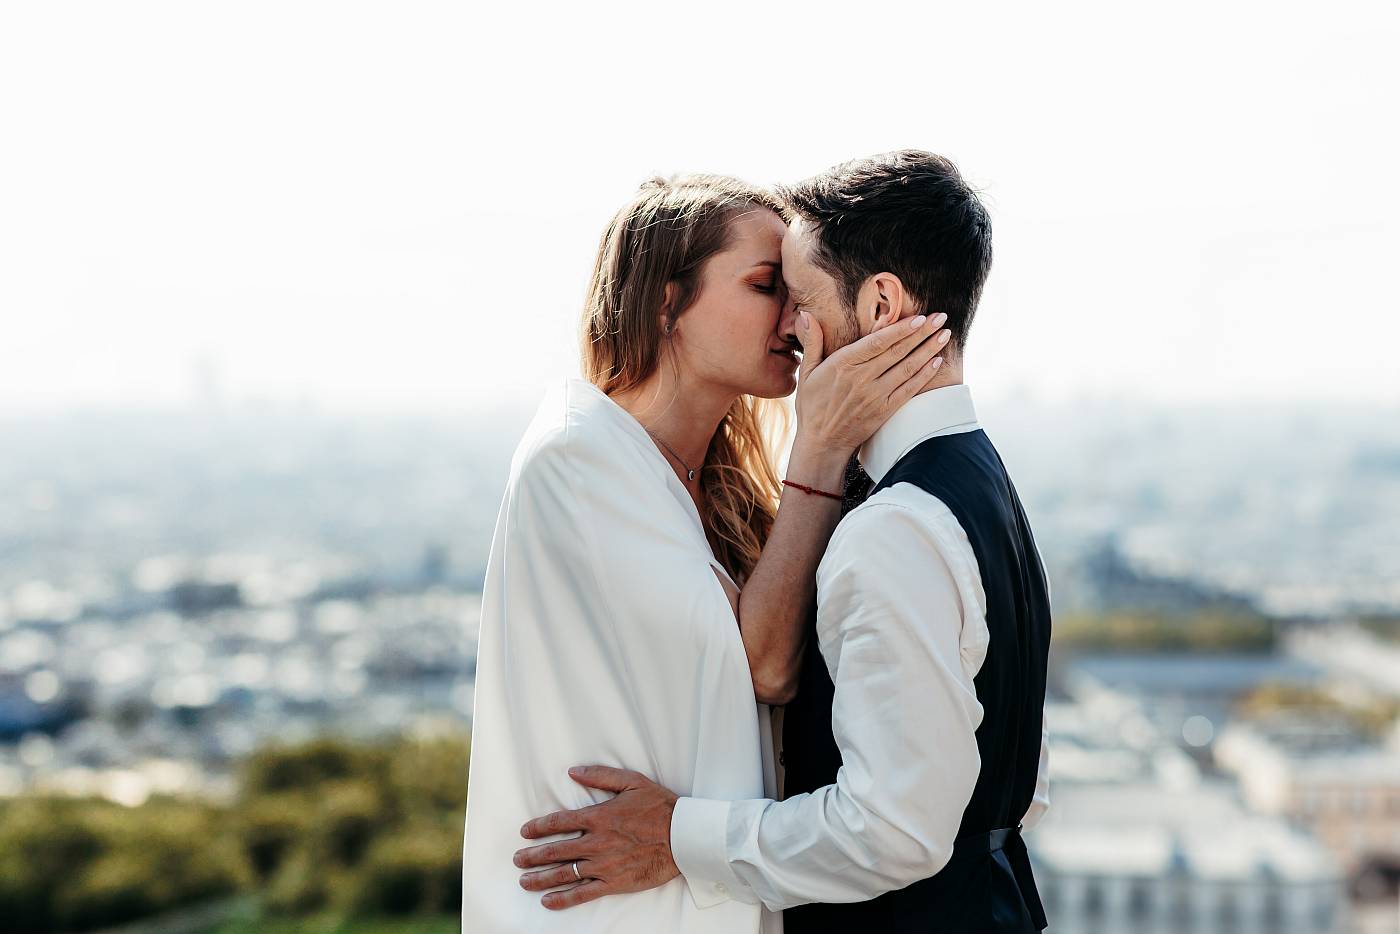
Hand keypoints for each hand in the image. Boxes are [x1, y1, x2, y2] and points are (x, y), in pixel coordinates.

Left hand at [514, 766, 679, 909]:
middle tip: (517, 859)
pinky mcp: (614, 883)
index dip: (538, 827)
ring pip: (564, 873)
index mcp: (599, 817)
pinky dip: (564, 899)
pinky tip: (548, 901)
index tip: (524, 832)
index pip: (559, 822)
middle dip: (532, 856)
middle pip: (555, 850)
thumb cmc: (660, 807)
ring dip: (541, 878)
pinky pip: (583, 893)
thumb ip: (600, 775)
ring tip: (524, 881)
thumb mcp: (632, 782)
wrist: (684, 837)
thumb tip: (573, 771)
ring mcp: (604, 864)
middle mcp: (597, 842)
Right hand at [794, 311, 950, 457]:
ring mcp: (875, 395)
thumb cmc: (813, 406)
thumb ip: (811, 342)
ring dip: (928, 350)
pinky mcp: (884, 410)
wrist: (822, 443)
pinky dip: (924, 375)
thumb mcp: (806, 373)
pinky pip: (909, 389)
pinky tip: (937, 362)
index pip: (878, 341)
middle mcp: (861, 378)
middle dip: (922, 333)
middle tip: (941, 317)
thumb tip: (804, 315)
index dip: (901, 329)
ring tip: (944, 334)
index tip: (920, 317)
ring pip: (907, 368)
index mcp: (843, 364)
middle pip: (898, 351)